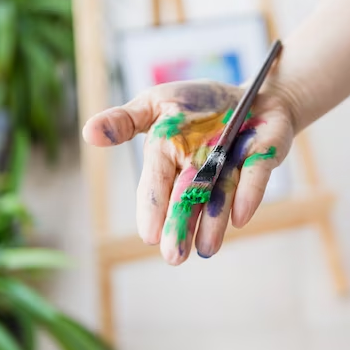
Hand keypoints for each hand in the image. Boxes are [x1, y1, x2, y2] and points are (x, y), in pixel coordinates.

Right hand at [82, 80, 294, 264]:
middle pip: (188, 198)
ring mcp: (232, 165)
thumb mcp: (157, 102)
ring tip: (206, 248)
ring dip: (214, 221)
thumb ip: (125, 119)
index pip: (158, 183)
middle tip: (174, 256)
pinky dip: (249, 194)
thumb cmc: (198, 102)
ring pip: (221, 195)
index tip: (149, 235)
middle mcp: (200, 167)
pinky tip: (241, 218)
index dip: (154, 207)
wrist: (251, 94)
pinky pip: (254, 177)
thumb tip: (88, 133)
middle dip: (180, 225)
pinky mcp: (261, 159)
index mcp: (170, 155)